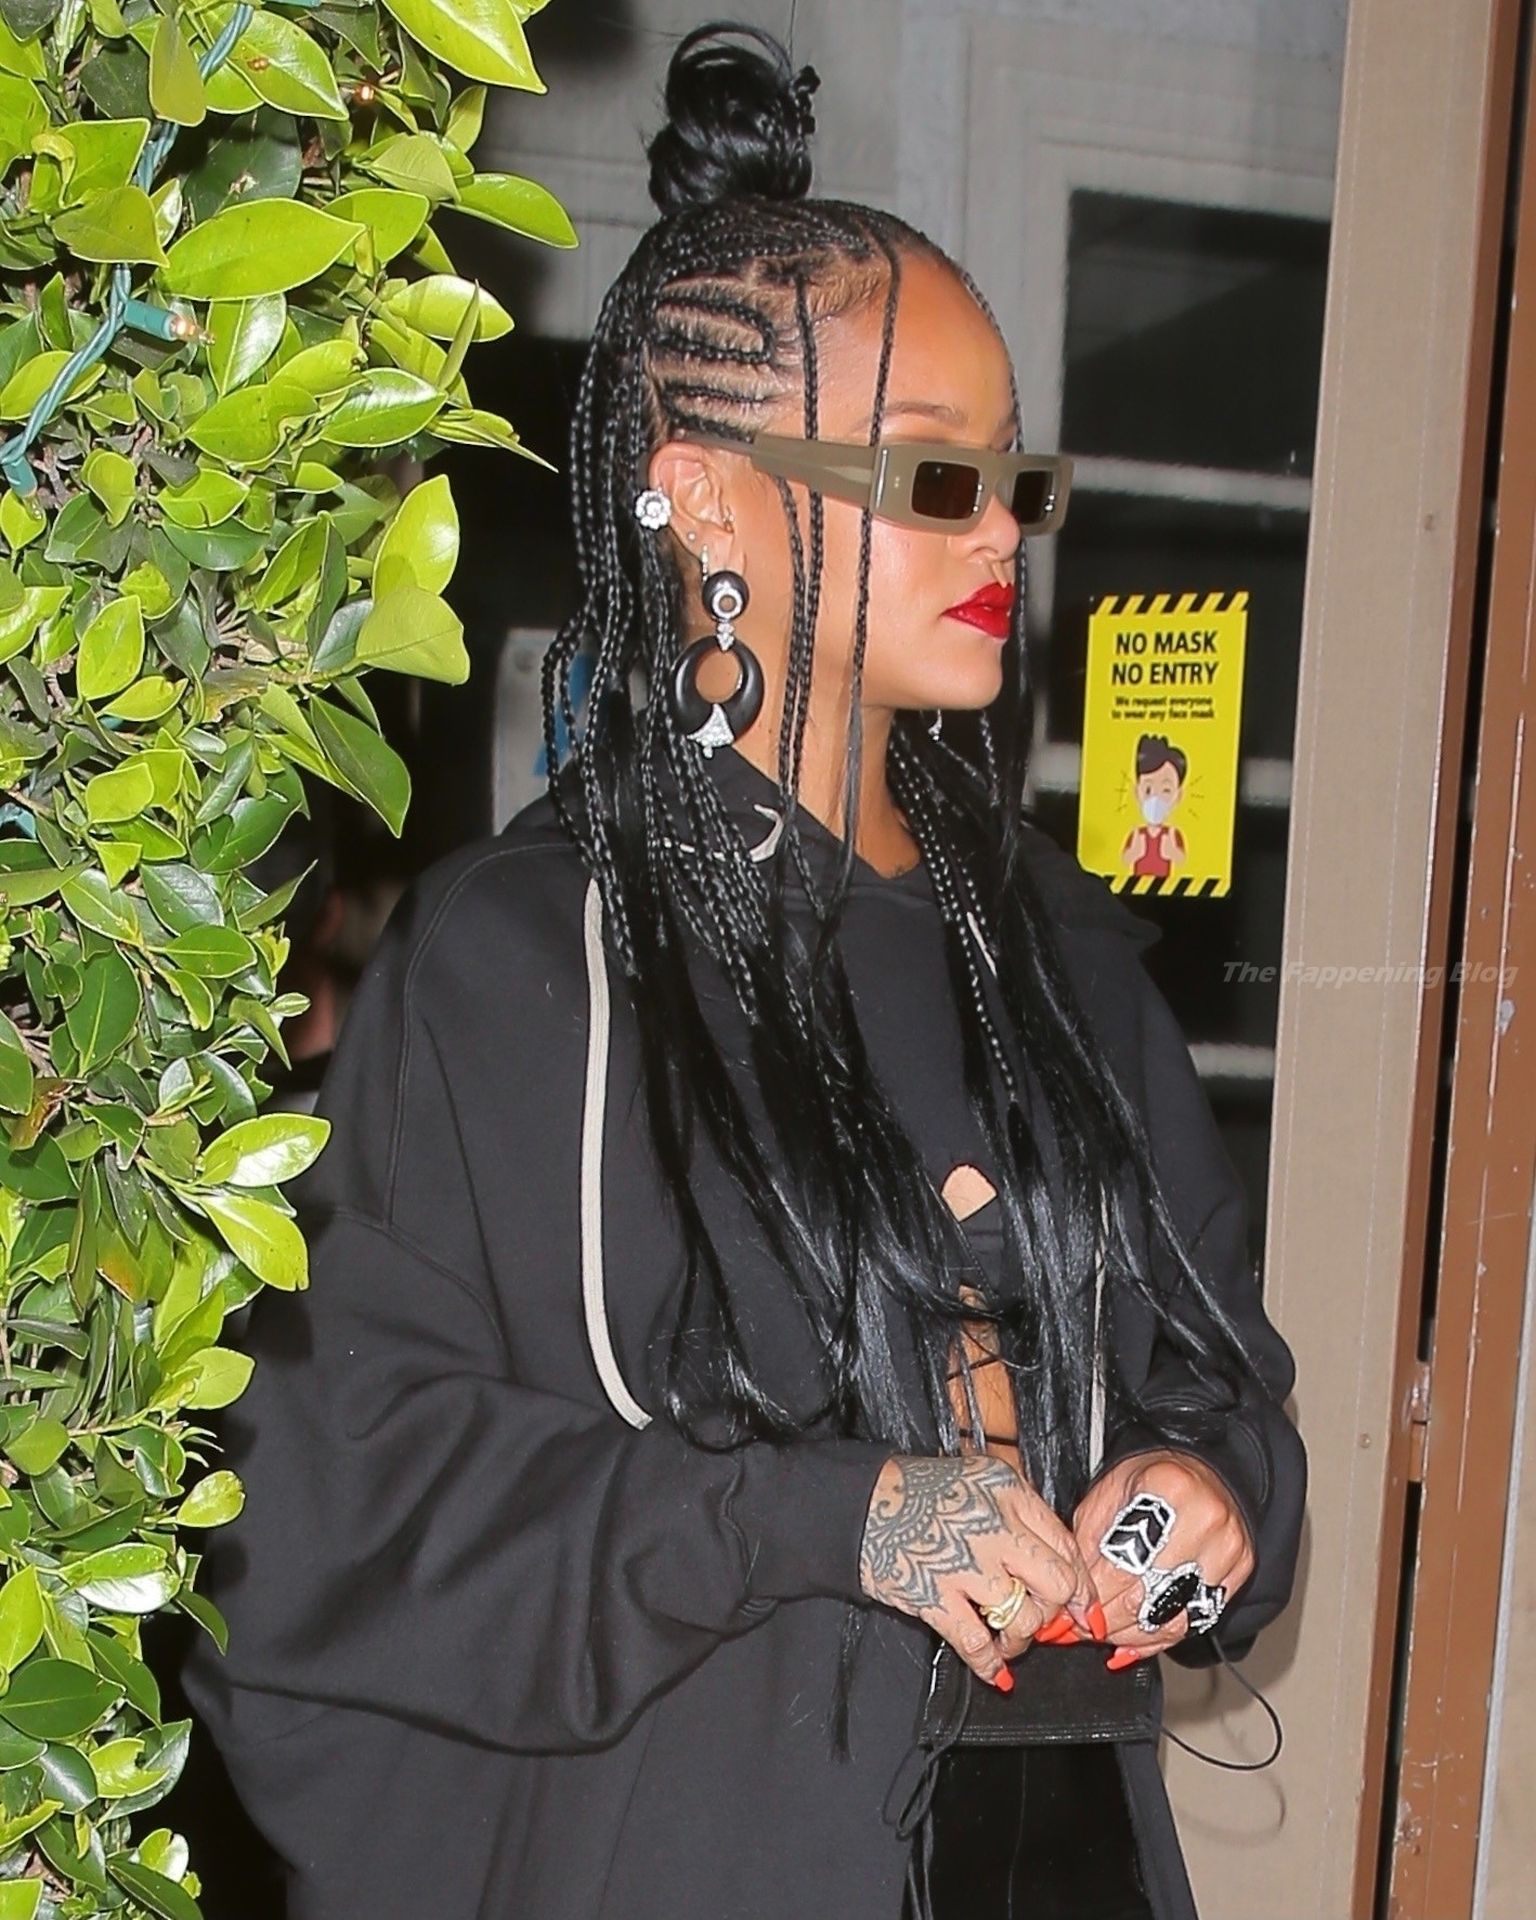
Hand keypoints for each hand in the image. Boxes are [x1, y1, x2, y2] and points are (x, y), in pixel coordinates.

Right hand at [859, 1453, 1092, 1687]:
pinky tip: (993, 1668)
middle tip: (1047, 1622)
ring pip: (1024, 1618)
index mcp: (1008, 1493)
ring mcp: (965, 1564)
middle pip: (1057, 1583)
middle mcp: (994, 1526)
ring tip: (1008, 1639)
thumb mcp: (980, 1479)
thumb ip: (1020, 1512)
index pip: (1065, 1544)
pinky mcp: (935, 1596)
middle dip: (1057, 1611)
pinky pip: (977, 1643)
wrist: (861, 1503)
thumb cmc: (919, 1492)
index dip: (1080, 1584)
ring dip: (1021, 1639)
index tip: (1083, 1607)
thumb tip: (1057, 1560)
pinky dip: (990, 1663)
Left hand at [1073, 1450, 1254, 1664]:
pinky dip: (1163, 1635)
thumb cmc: (1151, 1481)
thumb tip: (1076, 1595)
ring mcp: (1229, 1547)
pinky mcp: (1241, 1570)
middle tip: (1090, 1627)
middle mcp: (1206, 1518)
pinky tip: (1141, 1634)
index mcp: (1168, 1489)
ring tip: (1112, 1632)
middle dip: (1112, 1620)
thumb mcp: (1108, 1494)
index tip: (1077, 1611)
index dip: (1095, 1597)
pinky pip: (1197, 1620)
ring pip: (1174, 1618)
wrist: (1200, 1472)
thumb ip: (1088, 1542)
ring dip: (1136, 1634)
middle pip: (1149, 1597)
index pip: (1122, 1566)